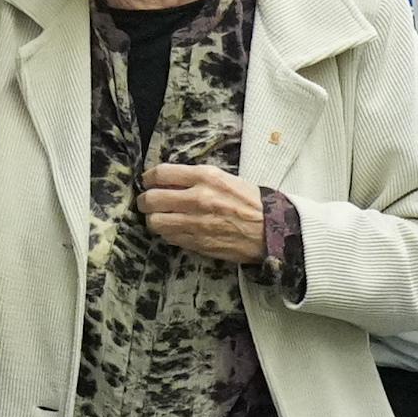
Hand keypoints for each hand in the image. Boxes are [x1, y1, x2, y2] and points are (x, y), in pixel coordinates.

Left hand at [138, 163, 269, 265]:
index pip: (161, 173)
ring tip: (161, 219)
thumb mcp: (225, 179)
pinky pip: (170, 238)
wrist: (272, 230)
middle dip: (144, 202)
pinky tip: (177, 230)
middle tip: (147, 203)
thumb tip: (169, 181)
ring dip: (154, 221)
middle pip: (151, 200)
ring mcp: (196, 223)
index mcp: (206, 177)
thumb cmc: (251, 202)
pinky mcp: (198, 243)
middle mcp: (197, 198)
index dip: (148, 178)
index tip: (147, 182)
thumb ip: (197, 179)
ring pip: (155, 223)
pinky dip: (169, 234)